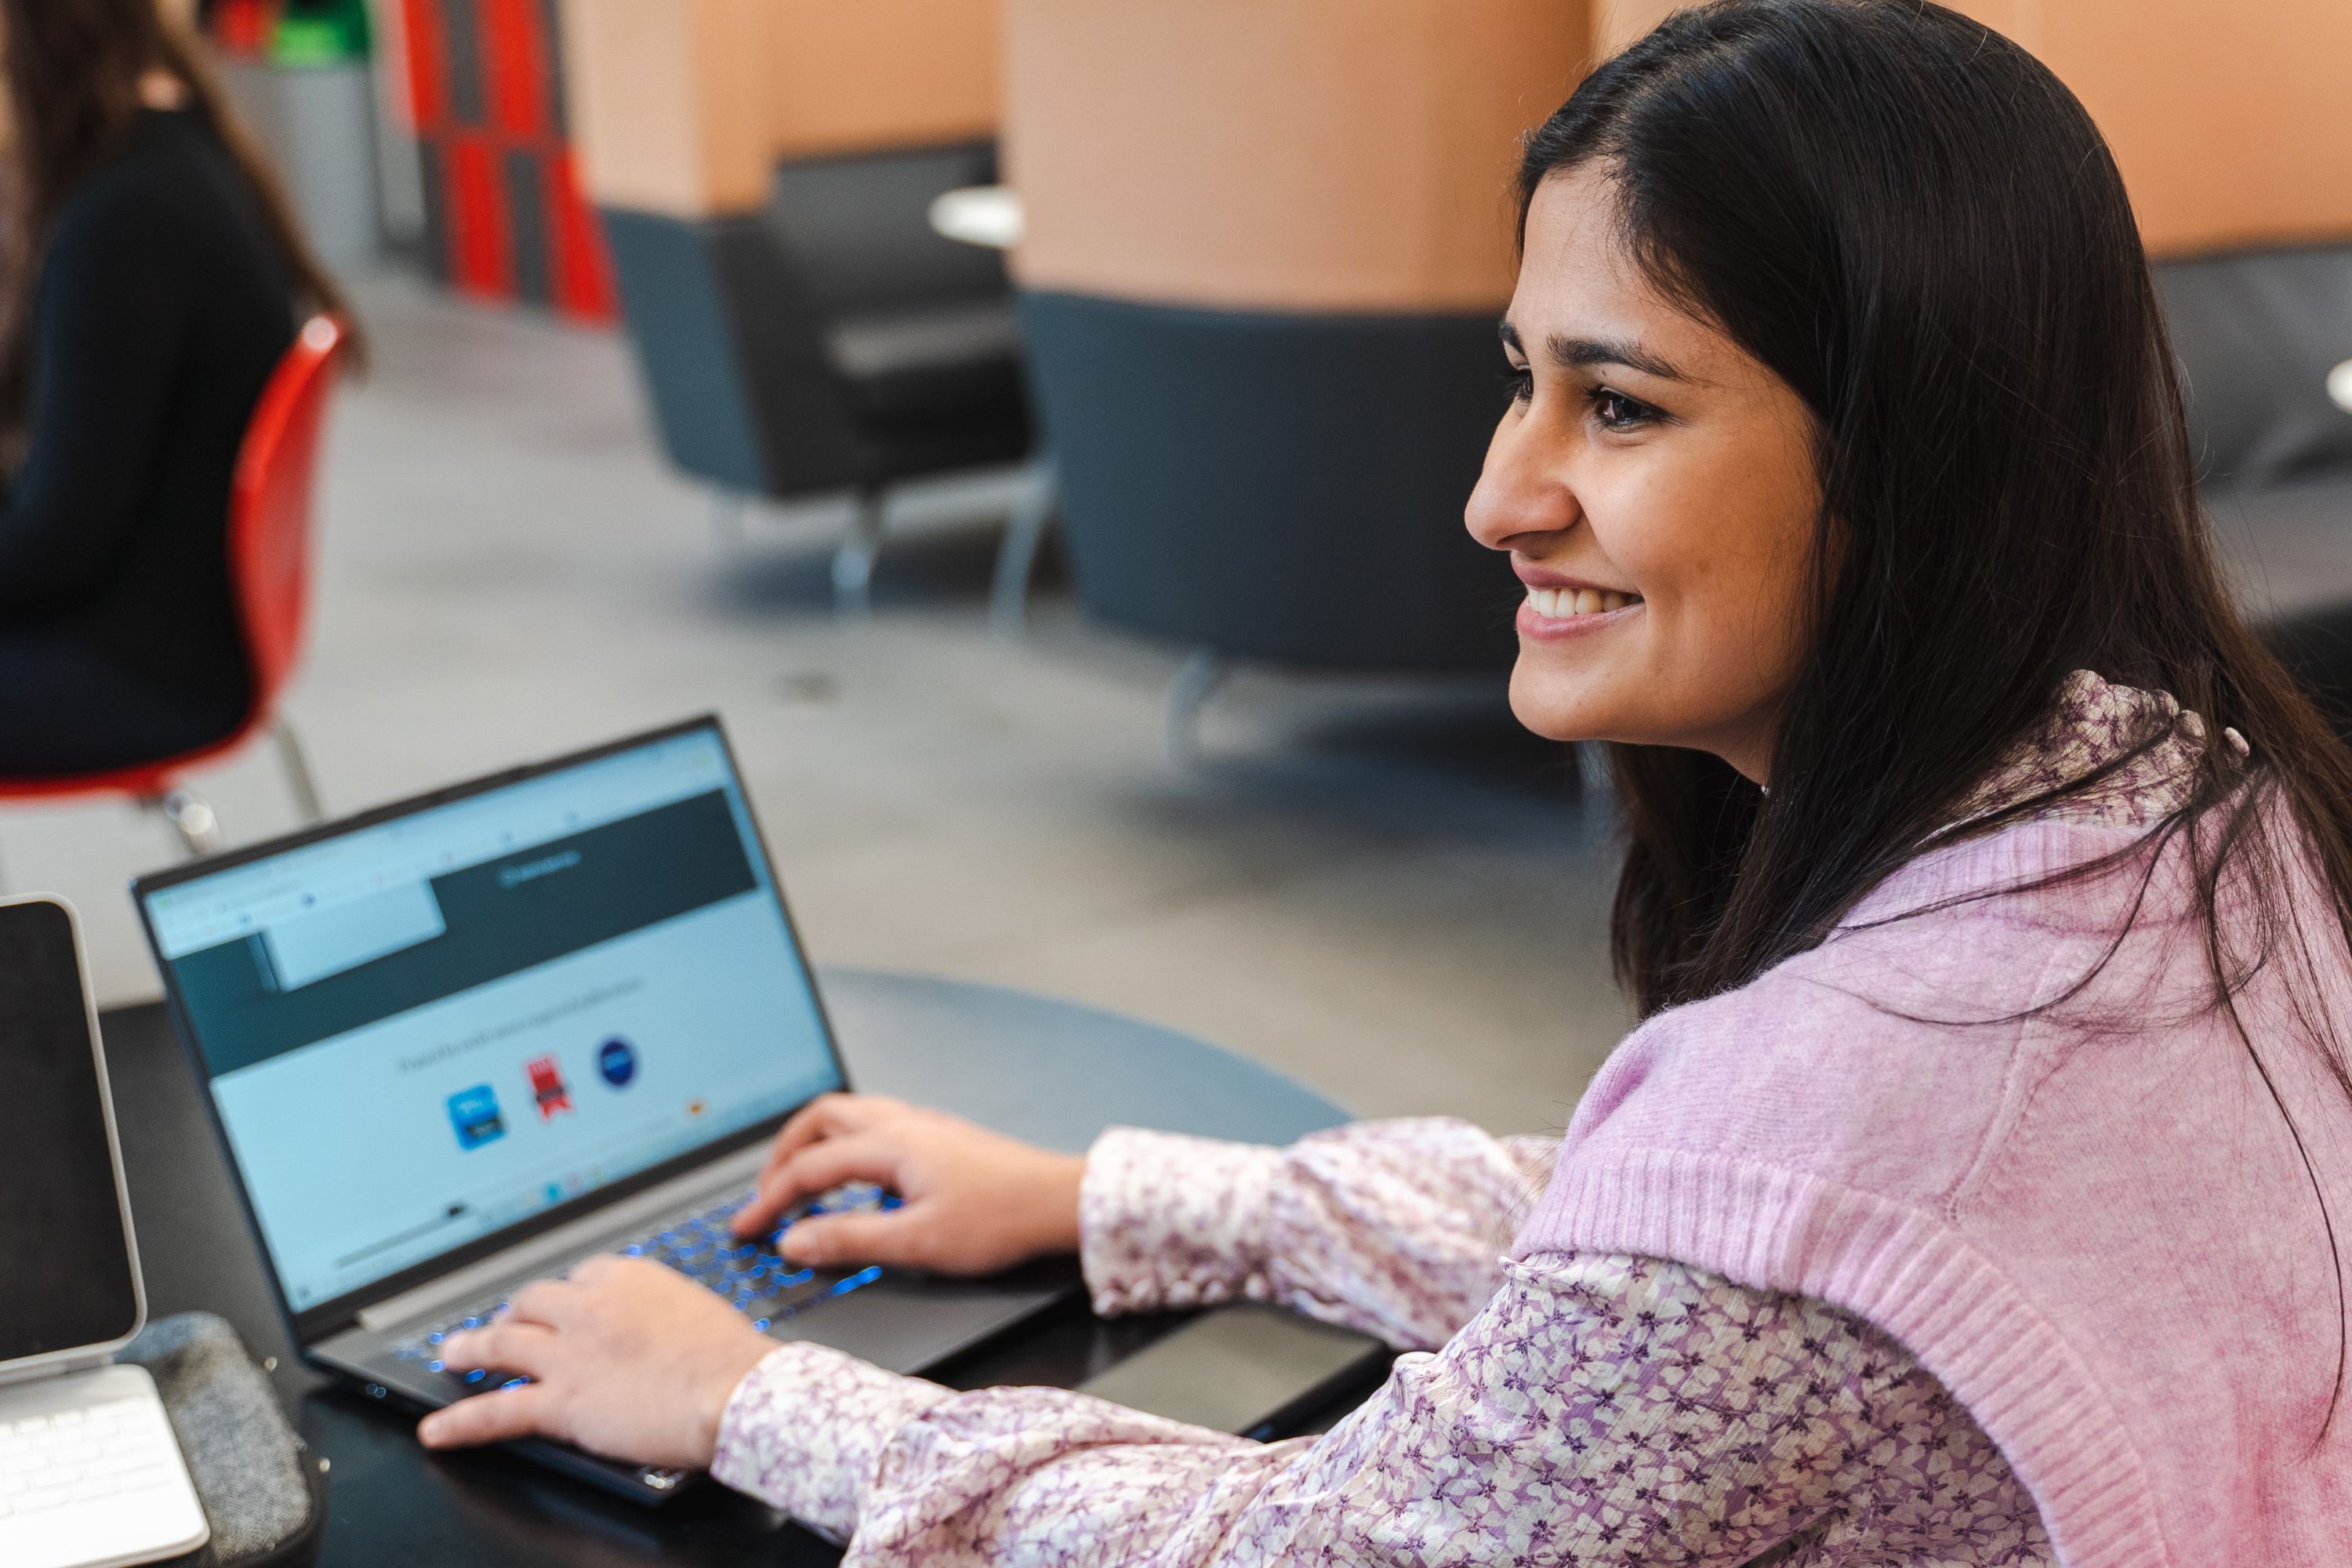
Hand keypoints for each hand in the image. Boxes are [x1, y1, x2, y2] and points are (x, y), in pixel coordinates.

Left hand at [416, 1255, 774, 1469]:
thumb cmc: (731, 1355)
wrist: (734, 1388)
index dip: (565, 1295)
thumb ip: (664, 1310)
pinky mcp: (561, 1401)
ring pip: (503, 1343)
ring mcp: (569, 1353)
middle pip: (534, 1301)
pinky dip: (462, 1423)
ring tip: (453, 1354)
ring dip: (471, 1348)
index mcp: (627, 1277)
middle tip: (504, 1323)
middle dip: (515, 1313)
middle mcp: (589, 1307)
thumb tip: (661, 1326)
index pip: (579, 1276)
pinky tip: (437, 1430)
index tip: (562, 1303)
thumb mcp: (696, 1309)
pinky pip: (499, 1410)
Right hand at [730, 1093, 1084, 1274]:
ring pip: (848, 1116)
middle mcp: (901, 1123)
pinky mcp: (939, 1135)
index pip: (808, 1168)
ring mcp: (922, 1125)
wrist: (1059, 1201)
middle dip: (782, 1156)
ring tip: (798, 1180)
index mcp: (889, 1145)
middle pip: (819, 1121)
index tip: (745, 1229)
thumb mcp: (916, 1243)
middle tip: (764, 1194)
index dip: (769, 1200)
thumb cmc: (1000, 1219)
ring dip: (813, 1144)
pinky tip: (854, 1177)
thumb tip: (794, 1241)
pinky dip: (845, 1144)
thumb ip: (848, 1240)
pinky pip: (873, 1124)